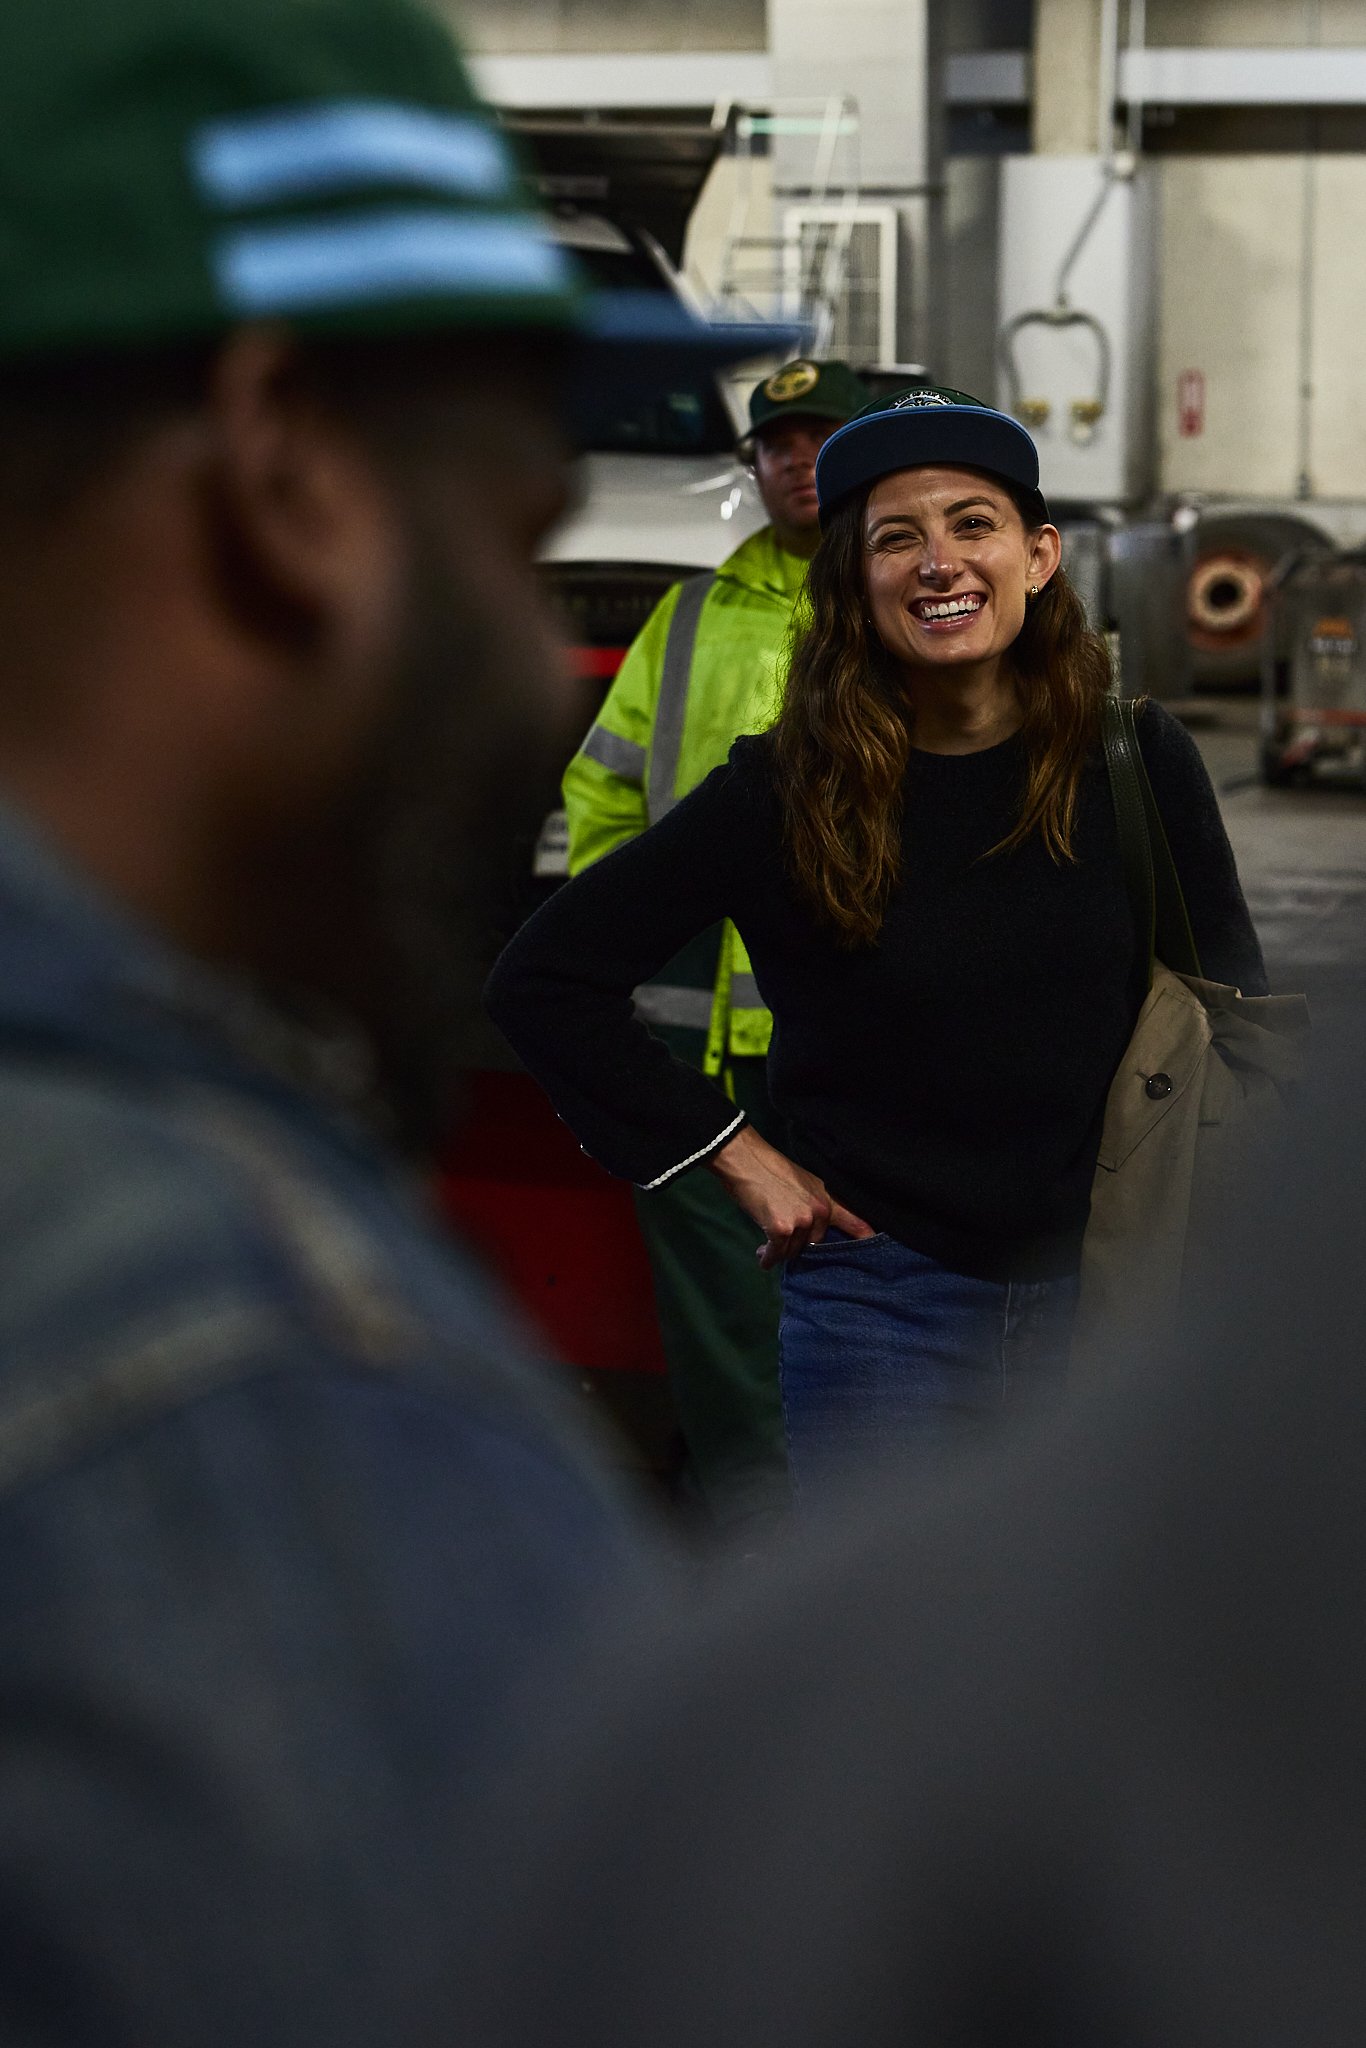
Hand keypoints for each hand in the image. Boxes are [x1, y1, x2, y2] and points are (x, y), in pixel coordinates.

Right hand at [706, 1125, 875, 1268]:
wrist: (745, 1160)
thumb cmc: (770, 1170)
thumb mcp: (804, 1184)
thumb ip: (815, 1205)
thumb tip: (813, 1232)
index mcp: (827, 1199)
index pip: (854, 1222)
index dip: (866, 1237)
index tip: (876, 1250)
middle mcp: (820, 1211)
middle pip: (813, 1245)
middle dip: (796, 1245)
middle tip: (780, 1237)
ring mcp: (802, 1221)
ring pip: (792, 1251)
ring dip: (779, 1252)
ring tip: (767, 1245)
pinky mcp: (781, 1229)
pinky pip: (776, 1254)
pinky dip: (767, 1258)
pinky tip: (762, 1255)